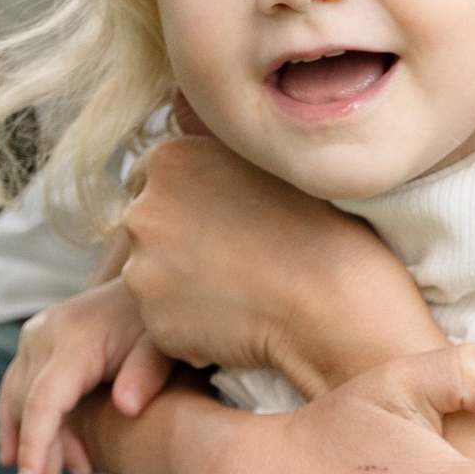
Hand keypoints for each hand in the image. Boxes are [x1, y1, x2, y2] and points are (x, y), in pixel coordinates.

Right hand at [0, 282, 167, 473]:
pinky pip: (21, 388)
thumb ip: (148, 372)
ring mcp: (36, 337)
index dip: (36, 443)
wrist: (146, 282)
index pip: (44, 401)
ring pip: (17, 400)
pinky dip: (25, 422)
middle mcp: (44, 335)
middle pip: (27, 406)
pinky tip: (34, 456)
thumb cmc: (159, 319)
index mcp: (74, 339)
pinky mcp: (37, 343)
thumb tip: (127, 408)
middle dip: (35, 453)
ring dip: (28, 442)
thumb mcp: (166, 343)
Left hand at [119, 133, 437, 390]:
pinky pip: (167, 322)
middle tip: (235, 256)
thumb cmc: (316, 225)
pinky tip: (239, 319)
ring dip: (185, 286)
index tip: (223, 218)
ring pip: (154, 277)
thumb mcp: (265, 161)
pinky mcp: (154, 322)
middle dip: (179, 242)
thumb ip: (214, 155)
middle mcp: (143, 211)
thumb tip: (191, 147)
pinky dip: (193, 326)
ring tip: (244, 289)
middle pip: (148, 228)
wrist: (332, 299)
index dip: (188, 201)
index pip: (153, 179)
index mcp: (168, 159)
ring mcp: (142, 270)